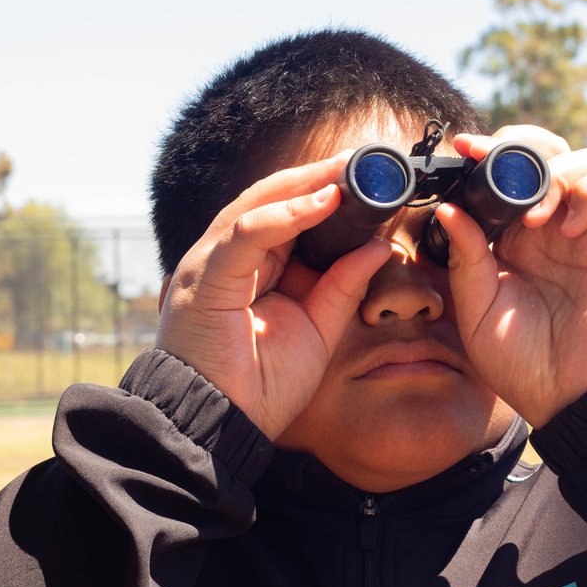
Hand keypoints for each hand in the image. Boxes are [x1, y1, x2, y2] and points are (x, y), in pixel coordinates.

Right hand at [155, 153, 391, 438]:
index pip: (288, 215)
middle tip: (364, 161)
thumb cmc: (261, 387)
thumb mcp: (318, 329)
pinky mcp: (206, 277)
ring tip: (349, 171)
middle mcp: (229, 259)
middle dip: (320, 177)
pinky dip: (286, 214)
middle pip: (273, 200)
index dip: (326, 194)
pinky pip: (248, 233)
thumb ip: (343, 287)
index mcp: (252, 270)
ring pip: (259, 205)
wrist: (222, 425)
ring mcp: (212, 263)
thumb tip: (381, 247)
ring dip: (307, 185)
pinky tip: (324, 202)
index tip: (370, 180)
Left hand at [438, 127, 586, 427]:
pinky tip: (570, 228)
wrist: (572, 391)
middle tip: (498, 164)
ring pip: (582, 159)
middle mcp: (550, 226)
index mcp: (511, 240)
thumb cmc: (523, 362)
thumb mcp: (477, 311)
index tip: (462, 149)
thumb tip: (449, 208)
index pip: (502, 177)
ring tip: (537, 218)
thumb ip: (466, 259)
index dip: (485, 155)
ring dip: (556, 173)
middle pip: (543, 152)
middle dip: (520, 148)